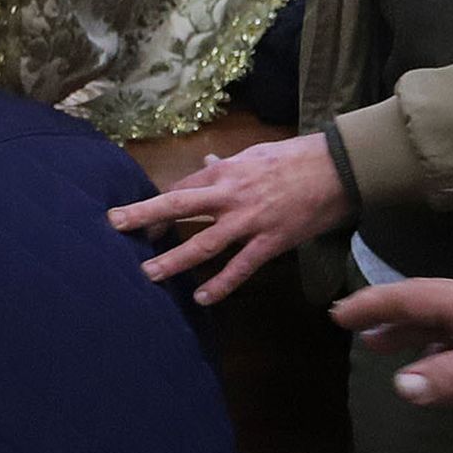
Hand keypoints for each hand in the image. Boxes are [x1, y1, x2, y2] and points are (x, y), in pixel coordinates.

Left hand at [108, 134, 349, 304]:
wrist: (337, 169)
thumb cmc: (295, 157)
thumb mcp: (256, 154)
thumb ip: (228, 164)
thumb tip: (208, 161)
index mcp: (225, 171)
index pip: (181, 188)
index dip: (156, 205)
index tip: (134, 219)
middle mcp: (230, 195)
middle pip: (178, 206)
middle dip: (145, 216)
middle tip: (115, 227)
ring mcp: (249, 221)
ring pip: (204, 243)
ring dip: (174, 260)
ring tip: (149, 274)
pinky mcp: (270, 242)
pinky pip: (240, 267)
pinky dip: (221, 284)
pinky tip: (202, 298)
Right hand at [331, 277, 452, 419]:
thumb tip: (401, 385)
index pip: (411, 297)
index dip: (373, 305)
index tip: (338, 314)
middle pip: (423, 303)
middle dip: (385, 315)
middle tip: (349, 328)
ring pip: (443, 320)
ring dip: (410, 332)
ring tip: (379, 347)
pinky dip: (438, 346)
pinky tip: (434, 364)